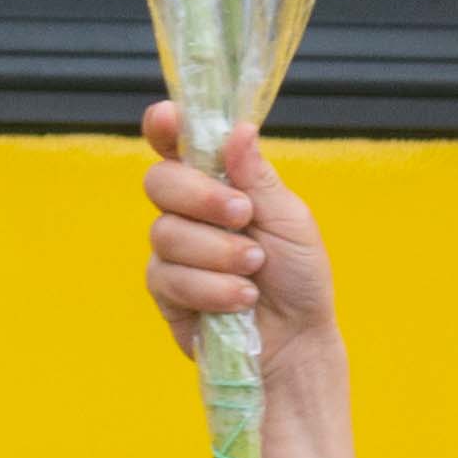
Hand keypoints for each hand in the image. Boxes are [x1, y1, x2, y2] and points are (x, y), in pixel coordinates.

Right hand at [140, 99, 335, 370]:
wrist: (297, 338)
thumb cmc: (298, 275)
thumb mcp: (290, 219)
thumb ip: (258, 178)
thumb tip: (239, 130)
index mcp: (219, 183)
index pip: (178, 145)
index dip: (165, 128)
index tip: (168, 119)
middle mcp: (188, 212)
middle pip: (160, 182)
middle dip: (201, 197)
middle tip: (243, 216)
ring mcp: (173, 250)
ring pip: (167, 233)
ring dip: (219, 252)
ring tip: (255, 268)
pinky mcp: (166, 290)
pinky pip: (170, 277)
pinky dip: (213, 288)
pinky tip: (240, 299)